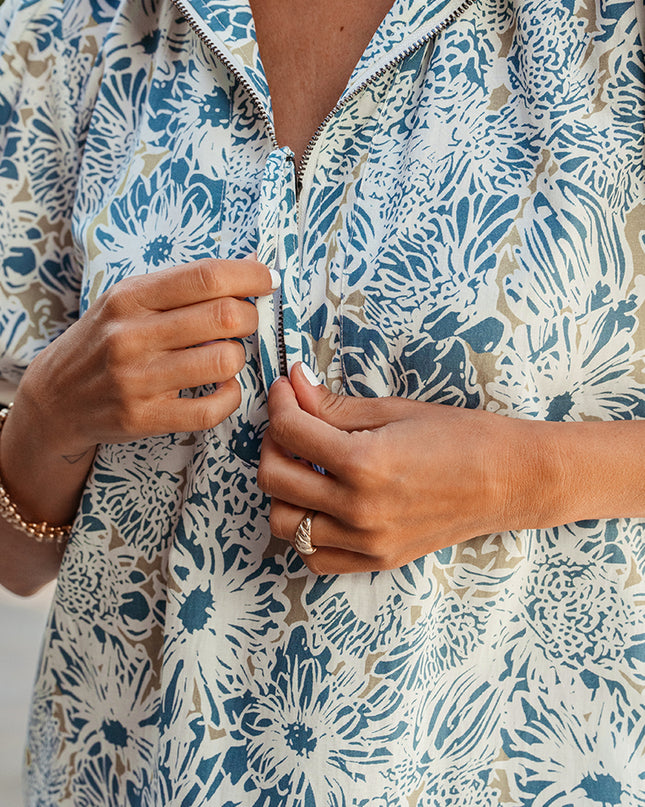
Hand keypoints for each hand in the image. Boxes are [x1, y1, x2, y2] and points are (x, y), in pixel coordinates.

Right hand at [20, 256, 276, 457]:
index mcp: (129, 297)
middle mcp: (130, 336)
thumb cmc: (104, 341)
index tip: (269, 279)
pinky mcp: (143, 418)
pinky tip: (221, 387)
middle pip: (223, 317)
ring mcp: (136, 380)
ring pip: (223, 361)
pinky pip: (211, 409)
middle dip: (250, 317)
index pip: (206, 277)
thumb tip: (254, 265)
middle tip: (245, 321)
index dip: (250, 276)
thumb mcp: (129, 301)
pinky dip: (229, 397)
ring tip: (225, 355)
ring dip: (238, 357)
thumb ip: (185, 285)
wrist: (55, 399)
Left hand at [258, 363, 556, 574]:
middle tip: (291, 423)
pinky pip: (315, 557)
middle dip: (272, 442)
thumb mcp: (395, 410)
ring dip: (282, 490)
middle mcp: (359, 509)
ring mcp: (366, 541)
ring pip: (285, 523)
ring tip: (304, 466)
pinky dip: (305, 531)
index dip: (280, 402)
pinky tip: (320, 504)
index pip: (290, 431)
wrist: (510, 480)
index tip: (287, 390)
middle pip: (274, 479)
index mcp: (364, 463)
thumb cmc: (462, 437)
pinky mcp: (377, 559)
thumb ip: (335, 405)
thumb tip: (294, 385)